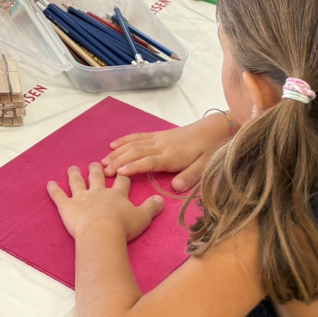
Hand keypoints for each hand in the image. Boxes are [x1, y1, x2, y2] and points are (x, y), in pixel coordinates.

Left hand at [47, 163, 164, 243]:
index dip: (121, 174)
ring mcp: (81, 197)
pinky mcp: (67, 206)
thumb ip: (152, 207)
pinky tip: (49, 183)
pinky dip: (53, 189)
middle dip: (96, 169)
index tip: (121, 168)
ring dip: (74, 174)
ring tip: (72, 167)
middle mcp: (98, 192)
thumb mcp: (143, 217)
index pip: (121, 180)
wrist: (102, 232)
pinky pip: (58, 195)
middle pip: (97, 176)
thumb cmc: (123, 227)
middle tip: (94, 164)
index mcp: (117, 194)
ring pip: (77, 182)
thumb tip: (161, 199)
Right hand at [103, 113, 235, 190]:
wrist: (214, 128)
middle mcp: (161, 146)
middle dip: (118, 161)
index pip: (148, 161)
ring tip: (103, 161)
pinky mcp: (158, 135)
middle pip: (135, 152)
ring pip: (133, 144)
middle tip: (103, 172)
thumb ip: (190, 176)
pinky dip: (124, 140)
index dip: (132, 167)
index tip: (118, 174)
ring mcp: (158, 139)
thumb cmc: (210, 149)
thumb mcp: (205, 166)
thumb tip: (176, 188)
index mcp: (171, 156)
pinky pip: (138, 137)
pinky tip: (114, 145)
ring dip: (117, 153)